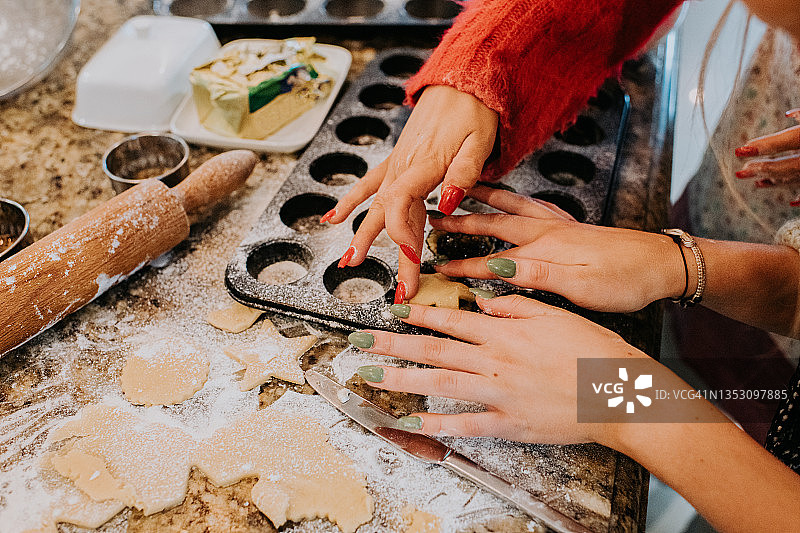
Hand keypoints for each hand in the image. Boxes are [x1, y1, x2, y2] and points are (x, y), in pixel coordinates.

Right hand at [321, 85, 497, 299]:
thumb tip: (446, 204)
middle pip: (391, 217)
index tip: (412, 262)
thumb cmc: (474, 111)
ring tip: (349, 262)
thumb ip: (462, 174)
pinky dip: (349, 201)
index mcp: (424, 165)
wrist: (462, 82)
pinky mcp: (396, 162)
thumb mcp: (479, 142)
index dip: (404, 237)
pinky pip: (368, 184)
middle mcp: (404, 167)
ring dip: (362, 235)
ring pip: (376, 206)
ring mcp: (396, 165)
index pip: (403, 206)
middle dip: (394, 255)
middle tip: (398, 290)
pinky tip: (331, 218)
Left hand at [350, 295, 647, 445]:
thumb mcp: (556, 314)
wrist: (621, 394)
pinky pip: (464, 424)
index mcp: (505, 332)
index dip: (416, 315)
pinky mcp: (508, 424)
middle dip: (391, 344)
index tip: (390, 310)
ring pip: (439, 382)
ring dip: (400, 377)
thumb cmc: (594, 352)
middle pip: (433, 349)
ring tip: (370, 374)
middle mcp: (495, 360)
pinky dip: (436, 422)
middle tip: (358, 342)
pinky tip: (409, 420)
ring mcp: (499, 394)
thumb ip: (515, 306)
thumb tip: (483, 300)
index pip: (450, 320)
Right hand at [431, 186, 685, 311]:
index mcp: (546, 248)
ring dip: (486, 199)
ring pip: (514, 206)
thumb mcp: (580, 286)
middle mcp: (549, 231)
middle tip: (434, 216)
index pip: (492, 257)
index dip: (462, 263)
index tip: (436, 265)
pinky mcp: (573, 225)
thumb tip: (495, 266)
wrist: (663, 264)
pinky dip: (517, 198)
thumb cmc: (626, 280)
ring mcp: (561, 225)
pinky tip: (514, 198)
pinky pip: (535, 204)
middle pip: (495, 222)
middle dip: (462, 220)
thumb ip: (535, 273)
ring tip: (465, 189)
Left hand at [735, 108, 799, 203]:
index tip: (741, 150)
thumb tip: (789, 114)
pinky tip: (789, 201)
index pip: (784, 143)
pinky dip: (798, 196)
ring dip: (774, 180)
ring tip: (755, 182)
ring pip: (794, 178)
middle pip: (786, 165)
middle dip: (763, 168)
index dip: (763, 146)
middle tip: (742, 171)